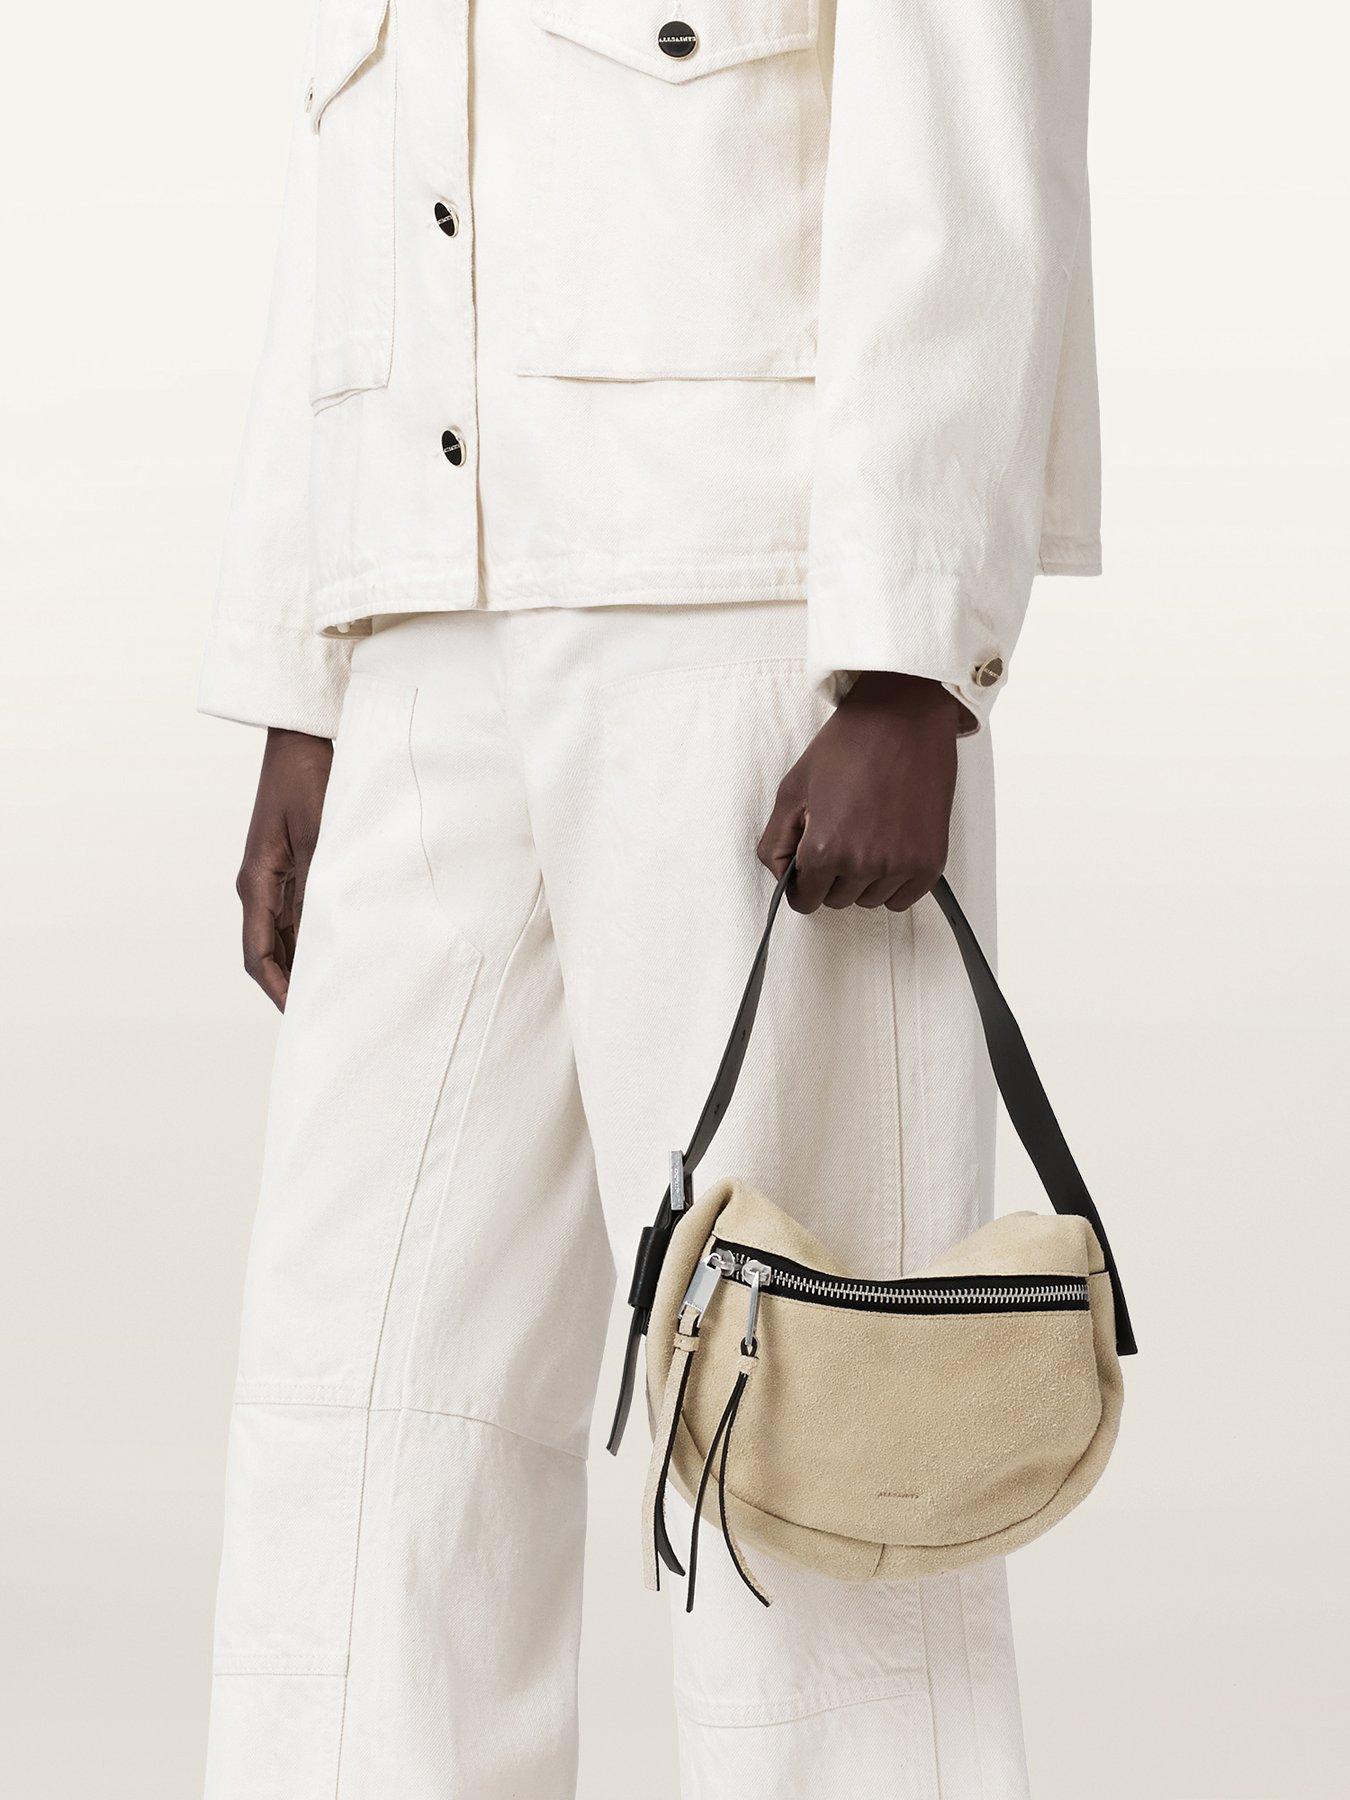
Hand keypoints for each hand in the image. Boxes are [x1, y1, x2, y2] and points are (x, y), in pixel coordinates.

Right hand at [236, 728, 332, 1009]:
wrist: (301, 738)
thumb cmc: (308, 777)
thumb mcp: (321, 831)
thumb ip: (323, 879)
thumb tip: (332, 928)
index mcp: (257, 882)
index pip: (260, 954)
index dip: (279, 990)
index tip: (301, 1015)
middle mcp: (260, 886)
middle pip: (271, 953)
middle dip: (294, 987)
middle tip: (326, 1016)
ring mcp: (274, 877)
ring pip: (286, 938)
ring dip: (305, 965)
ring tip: (337, 993)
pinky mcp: (292, 867)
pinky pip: (299, 915)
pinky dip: (315, 938)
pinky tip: (341, 951)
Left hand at [757, 672, 962, 912]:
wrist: (902, 719)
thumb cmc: (846, 748)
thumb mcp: (792, 789)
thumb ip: (775, 843)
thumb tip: (782, 879)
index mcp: (824, 850)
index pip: (804, 900)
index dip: (803, 880)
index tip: (811, 859)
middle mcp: (862, 865)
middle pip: (837, 901)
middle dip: (833, 876)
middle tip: (843, 831)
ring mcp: (900, 866)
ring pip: (869, 901)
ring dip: (864, 878)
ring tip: (869, 831)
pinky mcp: (930, 863)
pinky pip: (902, 899)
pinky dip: (894, 881)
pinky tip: (891, 845)